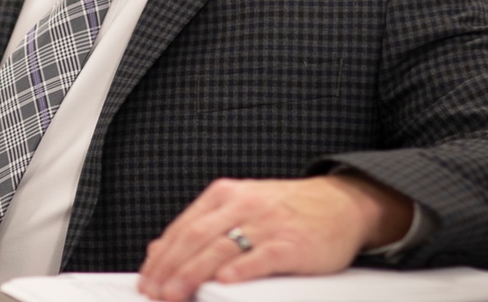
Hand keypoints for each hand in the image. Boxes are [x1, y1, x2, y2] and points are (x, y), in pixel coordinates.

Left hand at [136, 174, 412, 300]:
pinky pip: (262, 256)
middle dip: (171, 268)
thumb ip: (201, 226)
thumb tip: (157, 249)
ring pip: (222, 248)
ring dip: (194, 273)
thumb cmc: (287, 210)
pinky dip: (242, 269)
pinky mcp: (292, 243)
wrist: (340, 203)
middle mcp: (242, 205)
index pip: (183, 227)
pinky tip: (225, 282)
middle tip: (155, 292)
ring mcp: (267, 222)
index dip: (161, 257)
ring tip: (176, 293)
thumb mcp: (238, 207)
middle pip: (196, 238)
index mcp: (225, 195)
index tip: (146, 281)